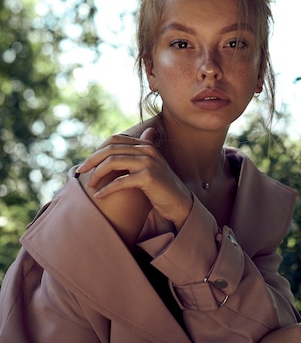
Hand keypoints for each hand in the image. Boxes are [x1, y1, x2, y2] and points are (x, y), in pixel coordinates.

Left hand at [75, 128, 192, 245]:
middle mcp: (147, 150)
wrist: (179, 202)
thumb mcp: (148, 166)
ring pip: (113, 162)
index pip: (115, 139)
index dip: (98, 150)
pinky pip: (120, 181)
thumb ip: (136, 154)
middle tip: (80, 172)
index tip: (87, 163)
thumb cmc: (160, 186)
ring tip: (90, 185)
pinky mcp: (148, 177)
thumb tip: (122, 143)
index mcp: (145, 144)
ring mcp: (148, 162)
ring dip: (97, 174)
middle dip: (92, 160)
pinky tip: (99, 196)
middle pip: (111, 149)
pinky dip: (107, 189)